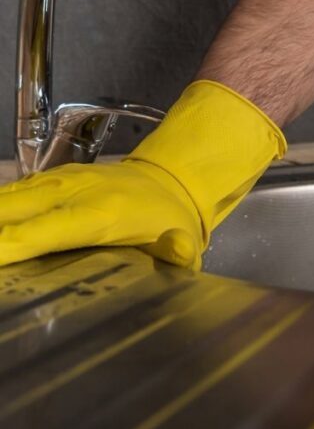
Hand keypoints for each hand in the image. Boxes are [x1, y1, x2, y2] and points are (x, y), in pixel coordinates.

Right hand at [0, 158, 204, 267]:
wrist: (170, 176)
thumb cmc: (167, 219)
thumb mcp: (182, 241)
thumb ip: (179, 252)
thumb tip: (179, 250)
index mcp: (98, 213)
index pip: (41, 231)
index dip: (5, 247)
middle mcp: (71, 192)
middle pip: (9, 211)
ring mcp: (57, 181)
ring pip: (4, 198)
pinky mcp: (48, 177)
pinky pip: (8, 192)